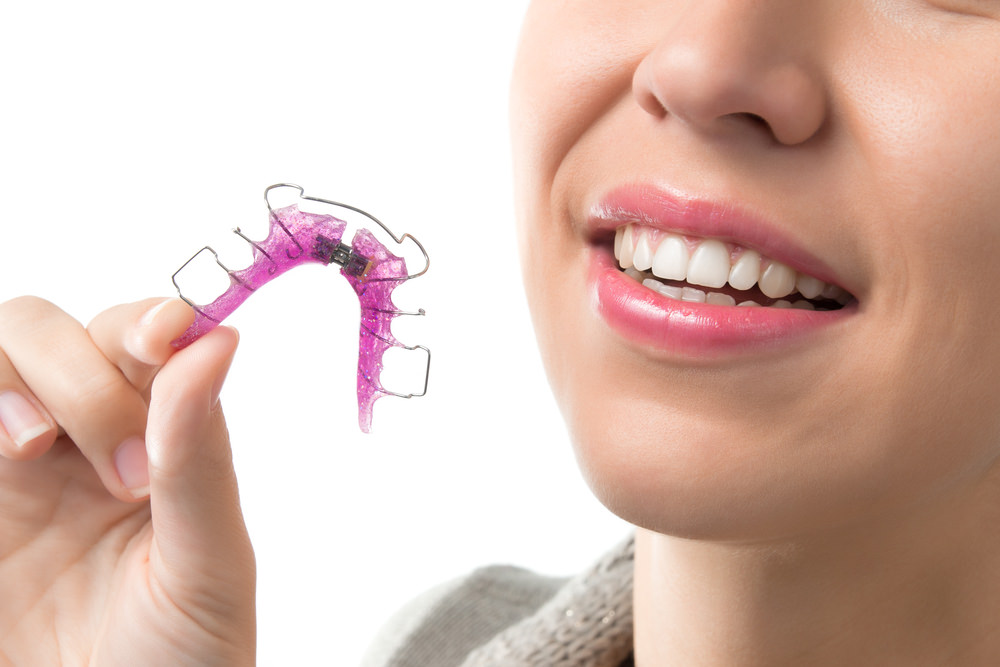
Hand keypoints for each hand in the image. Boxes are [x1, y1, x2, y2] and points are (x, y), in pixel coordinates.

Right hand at [0, 297, 254, 665]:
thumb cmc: (182, 658)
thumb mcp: (206, 565)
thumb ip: (201, 458)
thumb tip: (216, 343)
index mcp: (152, 444)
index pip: (141, 342)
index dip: (147, 323)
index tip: (164, 332)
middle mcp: (77, 442)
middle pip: (50, 332)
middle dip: (83, 373)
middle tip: (123, 467)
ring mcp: (9, 471)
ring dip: (12, 382)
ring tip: (31, 451)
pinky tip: (5, 453)